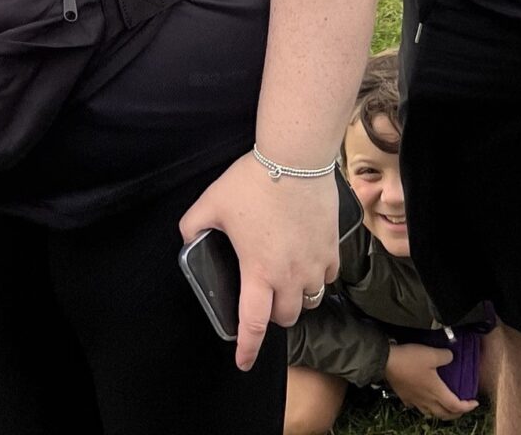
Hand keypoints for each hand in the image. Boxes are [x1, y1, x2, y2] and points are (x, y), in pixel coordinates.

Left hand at [180, 155, 340, 370]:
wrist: (296, 158)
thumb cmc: (253, 181)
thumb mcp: (210, 203)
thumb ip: (193, 227)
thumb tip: (188, 240)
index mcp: (258, 272)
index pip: (253, 325)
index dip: (247, 349)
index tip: (243, 362)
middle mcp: (290, 276)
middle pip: (286, 318)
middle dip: (273, 315)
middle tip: (262, 299)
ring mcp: (315, 264)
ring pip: (310, 301)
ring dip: (296, 299)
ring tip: (285, 282)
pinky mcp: (332, 248)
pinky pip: (327, 277)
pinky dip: (317, 277)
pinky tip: (306, 262)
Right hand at [385, 342, 478, 419]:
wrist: (386, 362)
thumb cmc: (410, 360)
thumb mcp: (432, 353)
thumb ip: (446, 356)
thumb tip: (451, 357)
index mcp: (436, 392)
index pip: (455, 406)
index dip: (467, 407)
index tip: (474, 403)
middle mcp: (427, 400)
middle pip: (444, 414)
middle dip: (456, 414)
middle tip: (462, 408)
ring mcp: (415, 400)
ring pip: (431, 414)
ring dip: (441, 413)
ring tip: (445, 408)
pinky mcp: (405, 397)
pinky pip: (417, 407)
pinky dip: (424, 407)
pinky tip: (423, 402)